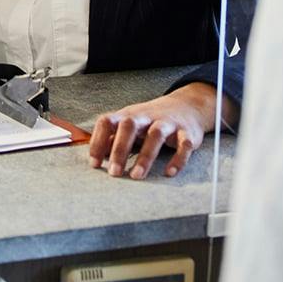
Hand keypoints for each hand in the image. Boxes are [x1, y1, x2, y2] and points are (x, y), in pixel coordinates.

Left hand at [88, 83, 214, 179]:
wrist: (187, 106)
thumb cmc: (152, 120)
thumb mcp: (131, 123)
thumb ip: (113, 137)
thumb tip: (95, 155)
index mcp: (129, 115)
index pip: (107, 121)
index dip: (98, 141)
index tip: (94, 164)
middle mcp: (147, 116)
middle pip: (129, 125)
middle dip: (120, 149)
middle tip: (114, 172)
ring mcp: (168, 123)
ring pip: (156, 134)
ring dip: (146, 156)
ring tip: (136, 176)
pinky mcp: (187, 132)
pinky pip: (183, 144)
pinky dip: (178, 159)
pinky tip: (169, 173)